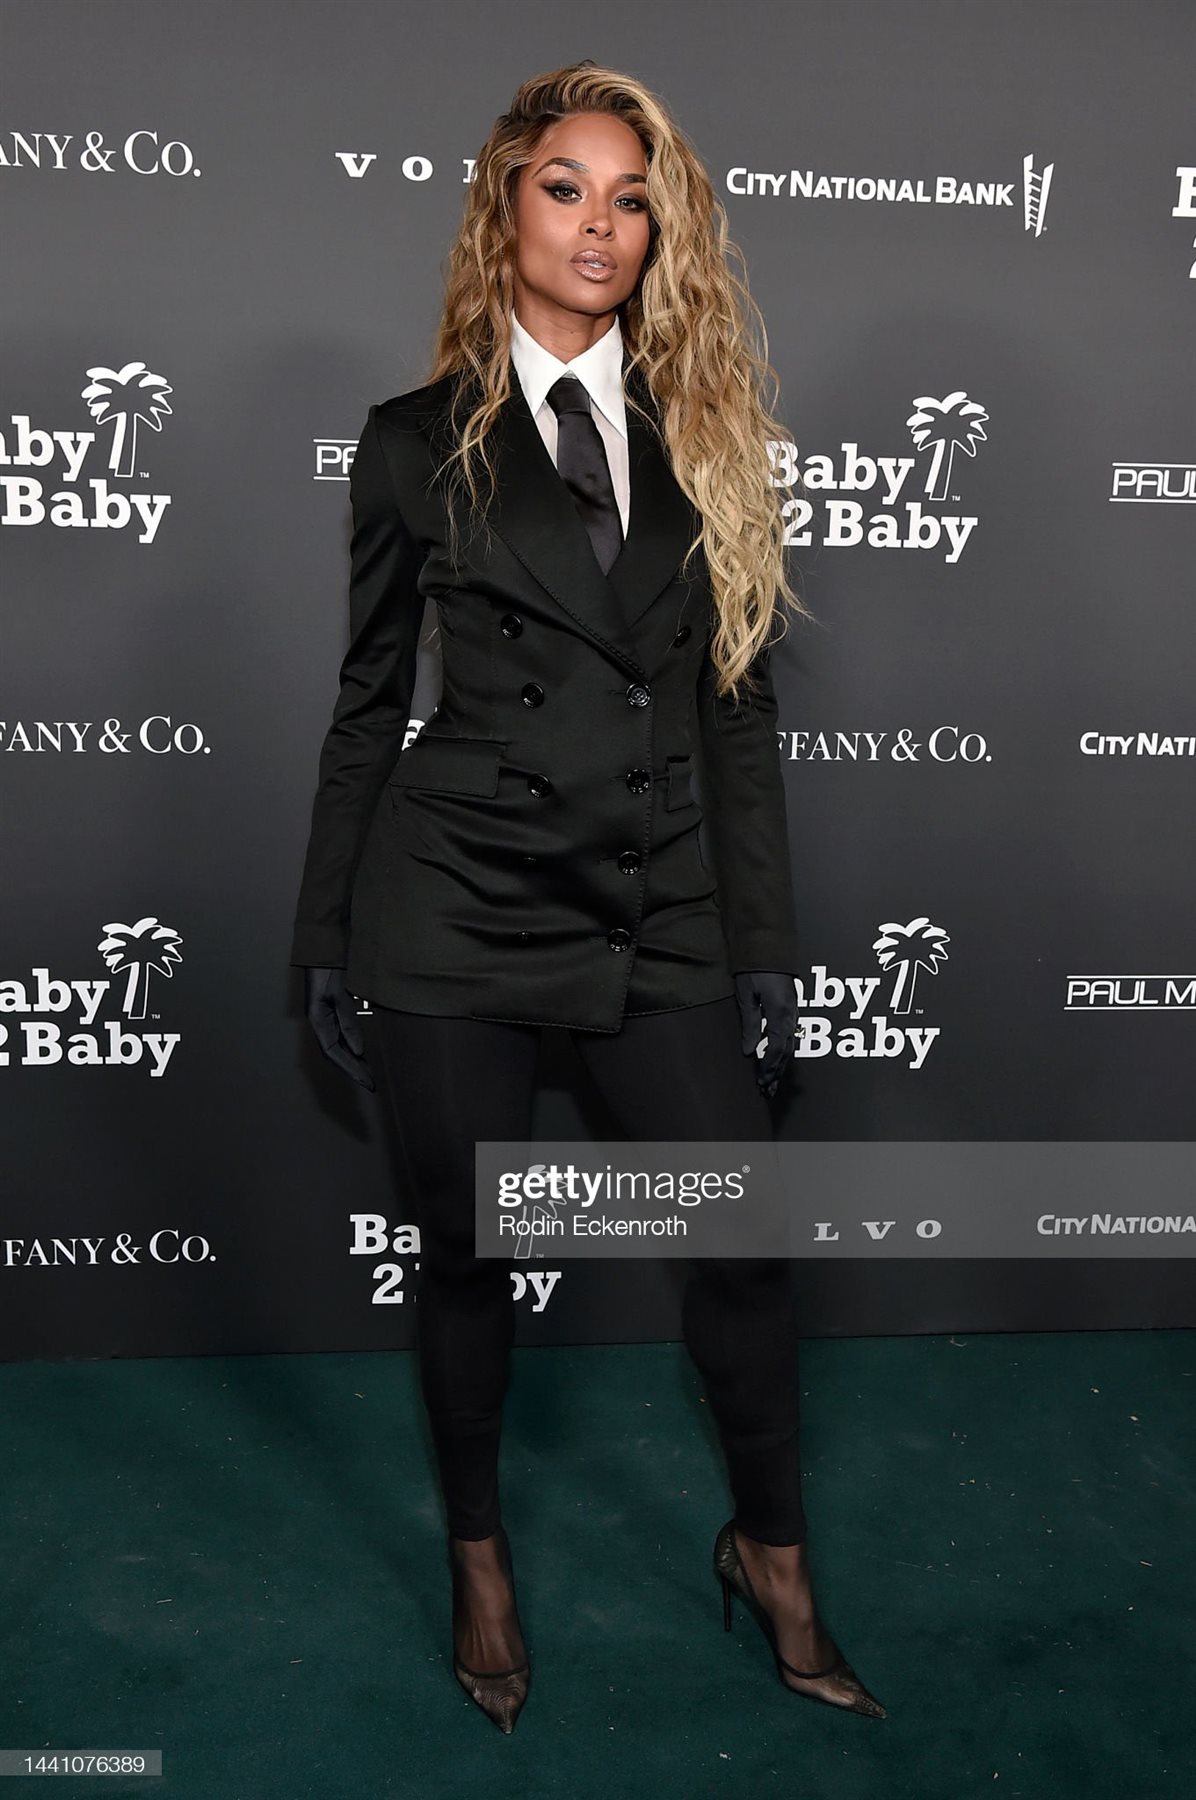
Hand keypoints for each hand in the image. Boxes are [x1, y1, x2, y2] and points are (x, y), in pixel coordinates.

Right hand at [302, 966, 374, 1090]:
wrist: (323, 944)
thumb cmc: (328, 966)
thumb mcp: (339, 992)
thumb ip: (347, 1020)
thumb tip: (357, 1050)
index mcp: (317, 1018)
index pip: (333, 1052)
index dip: (350, 1068)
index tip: (367, 1081)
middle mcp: (319, 1020)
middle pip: (333, 1053)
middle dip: (352, 1069)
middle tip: (370, 1083)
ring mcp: (323, 1015)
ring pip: (335, 1046)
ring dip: (351, 1060)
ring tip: (368, 1072)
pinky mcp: (330, 1009)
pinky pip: (339, 1035)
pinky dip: (350, 1046)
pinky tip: (360, 1051)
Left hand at [733, 970, 796, 1098]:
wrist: (769, 946)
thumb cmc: (754, 969)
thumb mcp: (747, 996)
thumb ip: (750, 1024)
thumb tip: (749, 1051)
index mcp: (780, 1014)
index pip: (776, 1049)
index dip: (768, 1067)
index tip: (759, 1081)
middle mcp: (791, 1015)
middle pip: (786, 1051)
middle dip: (776, 1072)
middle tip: (766, 1090)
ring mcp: (794, 1011)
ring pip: (791, 1045)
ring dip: (781, 1064)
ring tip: (772, 1081)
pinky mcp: (792, 1008)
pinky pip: (791, 1035)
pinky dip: (784, 1051)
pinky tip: (779, 1059)